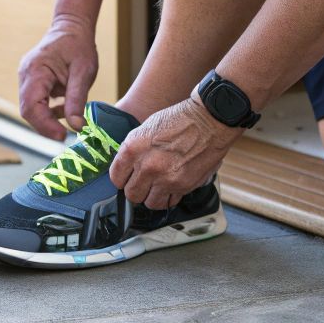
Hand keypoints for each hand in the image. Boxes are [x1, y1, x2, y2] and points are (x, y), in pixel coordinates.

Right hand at [16, 14, 98, 139]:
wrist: (72, 27)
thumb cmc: (79, 46)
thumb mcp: (83, 72)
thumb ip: (77, 99)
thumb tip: (76, 126)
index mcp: (35, 70)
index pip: (31, 106)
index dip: (44, 125)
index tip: (62, 136)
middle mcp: (26, 75)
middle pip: (28, 110)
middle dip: (45, 125)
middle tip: (65, 136)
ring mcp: (27, 77)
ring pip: (31, 107)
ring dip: (47, 119)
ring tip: (68, 123)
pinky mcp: (33, 81)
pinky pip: (37, 101)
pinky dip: (49, 110)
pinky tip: (65, 109)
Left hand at [108, 98, 235, 208]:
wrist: (207, 121)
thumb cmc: (179, 120)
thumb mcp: (146, 128)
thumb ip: (134, 151)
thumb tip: (127, 168)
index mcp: (133, 149)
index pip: (116, 178)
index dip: (122, 178)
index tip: (127, 178)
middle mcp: (147, 166)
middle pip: (131, 194)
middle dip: (137, 189)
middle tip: (143, 183)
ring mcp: (165, 178)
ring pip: (150, 203)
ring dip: (153, 196)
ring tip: (158, 186)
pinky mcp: (182, 186)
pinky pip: (169, 202)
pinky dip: (170, 197)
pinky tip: (172, 185)